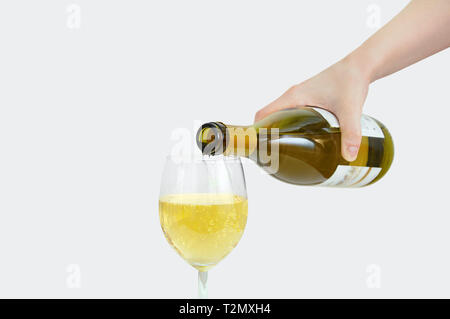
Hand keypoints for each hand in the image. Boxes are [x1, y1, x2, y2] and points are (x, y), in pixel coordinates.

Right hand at [255, 57, 369, 161]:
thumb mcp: (350, 109)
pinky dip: (291, 126)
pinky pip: (292, 114)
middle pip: (269, 118)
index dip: (256, 131)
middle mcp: (293, 96)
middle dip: (268, 136)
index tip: (259, 148)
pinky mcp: (309, 99)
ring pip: (281, 116)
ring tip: (287, 151)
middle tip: (275, 156)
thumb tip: (349, 157)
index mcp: (293, 97)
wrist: (362, 65)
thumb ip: (350, 133)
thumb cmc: (352, 80)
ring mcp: (300, 97)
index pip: (263, 115)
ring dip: (279, 131)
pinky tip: (303, 139)